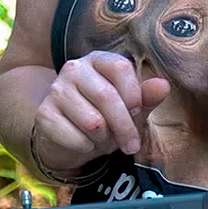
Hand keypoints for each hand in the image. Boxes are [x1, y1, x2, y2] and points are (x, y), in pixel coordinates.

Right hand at [31, 51, 170, 173]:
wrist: (70, 137)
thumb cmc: (106, 117)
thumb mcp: (131, 107)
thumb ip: (147, 96)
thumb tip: (163, 85)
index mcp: (98, 60)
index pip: (121, 67)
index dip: (134, 94)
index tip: (137, 111)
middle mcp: (74, 69)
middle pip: (108, 97)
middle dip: (125, 128)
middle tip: (131, 144)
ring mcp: (56, 90)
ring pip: (93, 122)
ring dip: (105, 140)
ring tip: (103, 139)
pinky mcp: (44, 115)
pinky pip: (76, 139)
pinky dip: (87, 148)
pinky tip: (84, 142)